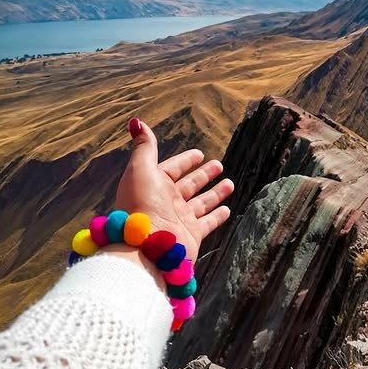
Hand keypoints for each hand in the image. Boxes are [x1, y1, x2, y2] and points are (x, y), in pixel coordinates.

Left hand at [114, 117, 233, 264]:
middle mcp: (168, 201)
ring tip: (230, 183)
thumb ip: (144, 147)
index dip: (185, 160)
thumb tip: (137, 121)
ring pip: (201, 202)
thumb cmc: (141, 205)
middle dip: (203, 174)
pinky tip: (227, 209)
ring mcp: (181, 219)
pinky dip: (217, 215)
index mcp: (154, 184)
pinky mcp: (192, 235)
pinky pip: (208, 222)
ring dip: (215, 193)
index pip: (173, 168)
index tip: (199, 154)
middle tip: (219, 165)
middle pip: (189, 184)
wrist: (146, 246)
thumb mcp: (140, 169)